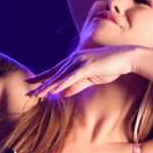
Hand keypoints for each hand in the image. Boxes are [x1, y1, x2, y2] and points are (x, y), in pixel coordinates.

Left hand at [24, 46, 139, 98]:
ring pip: (60, 76)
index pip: (55, 71)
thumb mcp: (90, 78)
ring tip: (37, 95)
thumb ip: (75, 86)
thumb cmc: (109, 67)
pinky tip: (53, 90)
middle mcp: (74, 59)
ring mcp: (80, 61)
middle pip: (54, 73)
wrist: (125, 58)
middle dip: (40, 83)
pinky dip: (62, 84)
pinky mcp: (87, 66)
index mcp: (74, 61)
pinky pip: (72, 77)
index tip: (30, 84)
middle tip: (27, 92)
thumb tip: (62, 94)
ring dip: (48, 86)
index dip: (42, 78)